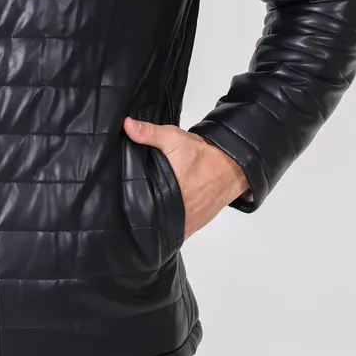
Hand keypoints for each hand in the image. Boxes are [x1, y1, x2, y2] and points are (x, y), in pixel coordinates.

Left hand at [123, 117, 250, 241]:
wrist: (234, 168)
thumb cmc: (204, 155)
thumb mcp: (174, 138)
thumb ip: (149, 133)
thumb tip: (127, 125)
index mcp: (167, 192)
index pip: (139, 206)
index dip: (129, 204)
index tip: (120, 200)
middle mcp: (177, 212)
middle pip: (150, 218)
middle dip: (140, 211)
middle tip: (131, 203)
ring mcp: (187, 223)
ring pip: (163, 227)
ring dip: (156, 219)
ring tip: (146, 209)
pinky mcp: (195, 226)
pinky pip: (177, 229)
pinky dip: (170, 224)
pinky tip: (164, 214)